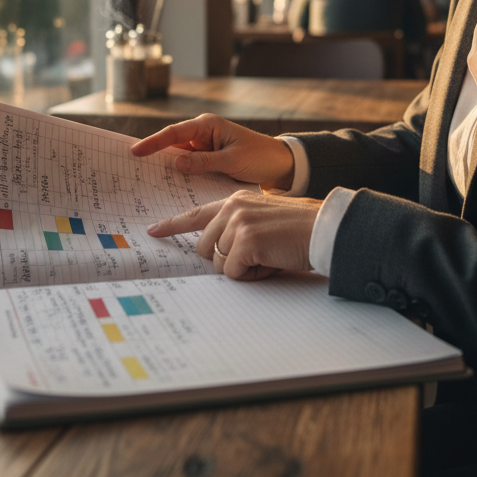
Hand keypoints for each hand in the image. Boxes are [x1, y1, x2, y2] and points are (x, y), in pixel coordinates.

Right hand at [130, 115, 295, 191]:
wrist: (281, 166)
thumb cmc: (261, 157)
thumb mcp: (232, 160)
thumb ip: (204, 162)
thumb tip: (176, 164)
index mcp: (207, 126)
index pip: (174, 133)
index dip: (153, 143)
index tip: (136, 152)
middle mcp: (202, 135)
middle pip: (172, 145)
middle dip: (154, 156)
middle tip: (132, 169)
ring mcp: (204, 150)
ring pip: (179, 159)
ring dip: (166, 170)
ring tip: (145, 182)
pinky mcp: (208, 163)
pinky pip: (189, 170)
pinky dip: (180, 178)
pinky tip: (169, 190)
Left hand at [147, 191, 321, 280]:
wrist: (324, 228)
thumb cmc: (297, 230)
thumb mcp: (261, 220)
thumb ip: (237, 227)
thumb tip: (216, 252)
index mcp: (234, 200)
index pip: (196, 214)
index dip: (173, 225)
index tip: (153, 231)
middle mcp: (232, 208)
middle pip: (204, 248)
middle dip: (225, 260)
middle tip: (256, 257)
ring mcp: (237, 223)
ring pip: (218, 263)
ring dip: (241, 269)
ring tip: (267, 257)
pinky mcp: (246, 241)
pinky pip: (233, 273)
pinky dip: (251, 276)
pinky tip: (270, 263)